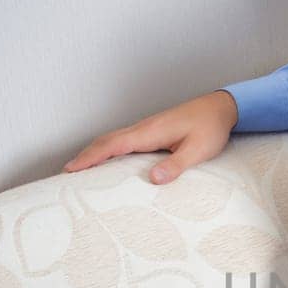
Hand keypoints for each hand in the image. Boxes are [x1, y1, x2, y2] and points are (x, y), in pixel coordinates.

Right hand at [63, 90, 238, 183]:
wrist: (222, 108)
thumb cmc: (211, 128)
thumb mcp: (198, 150)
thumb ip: (176, 165)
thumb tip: (152, 180)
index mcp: (150, 132)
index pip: (112, 146)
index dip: (90, 158)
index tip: (71, 170)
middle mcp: (143, 128)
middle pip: (106, 141)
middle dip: (84, 156)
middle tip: (65, 174)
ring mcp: (146, 129)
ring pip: (112, 140)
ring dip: (93, 152)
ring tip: (78, 169)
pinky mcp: (152, 131)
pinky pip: (123, 141)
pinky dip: (107, 149)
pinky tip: (107, 161)